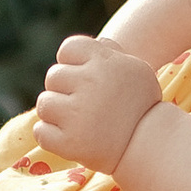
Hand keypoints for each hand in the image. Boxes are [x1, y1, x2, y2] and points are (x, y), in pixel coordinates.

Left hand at [35, 33, 164, 177]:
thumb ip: (112, 53)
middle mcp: (90, 83)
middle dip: (64, 90)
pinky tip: (72, 138)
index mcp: (105, 61)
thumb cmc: (141, 106)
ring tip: (79, 122)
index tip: (84, 80)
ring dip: (56, 113)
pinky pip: (41, 131)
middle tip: (85, 105)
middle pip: (53, 76)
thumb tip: (95, 43)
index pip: (68, 49)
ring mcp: (78, 113)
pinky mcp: (69, 142)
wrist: (150, 147)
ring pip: (44, 104)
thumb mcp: (135, 70)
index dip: (72, 64)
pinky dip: (50, 136)